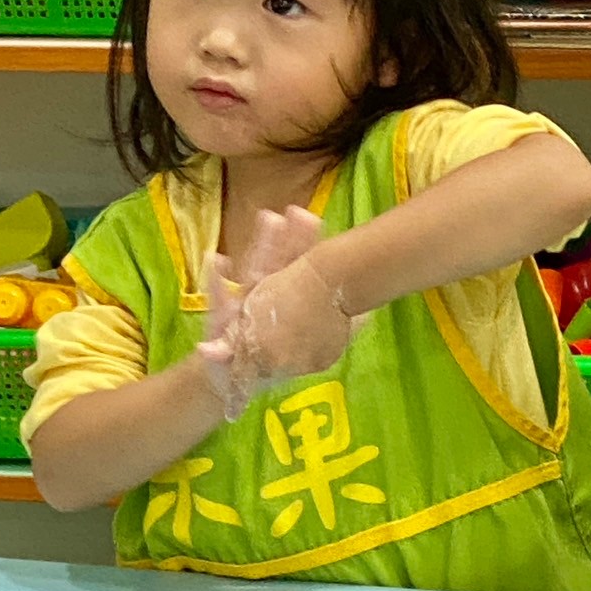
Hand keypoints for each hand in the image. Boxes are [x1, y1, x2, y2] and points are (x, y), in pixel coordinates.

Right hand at [198, 206, 323, 417]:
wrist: (232, 379)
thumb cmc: (273, 355)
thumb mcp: (312, 345)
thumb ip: (341, 326)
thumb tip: (373, 310)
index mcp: (284, 296)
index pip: (297, 265)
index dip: (307, 245)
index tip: (314, 219)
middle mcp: (263, 293)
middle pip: (277, 262)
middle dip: (288, 238)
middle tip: (299, 211)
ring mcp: (241, 305)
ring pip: (252, 273)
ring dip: (261, 247)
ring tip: (269, 219)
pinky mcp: (220, 322)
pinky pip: (218, 301)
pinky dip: (216, 280)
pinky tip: (218, 259)